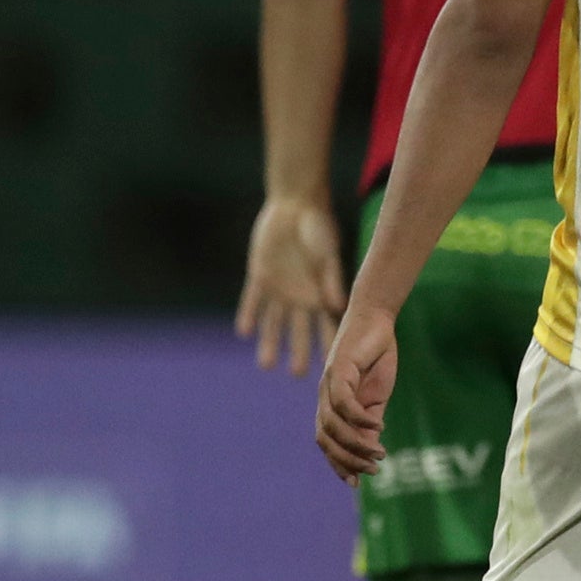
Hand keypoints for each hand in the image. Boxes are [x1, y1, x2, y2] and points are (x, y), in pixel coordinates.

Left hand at [237, 195, 346, 375]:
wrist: (296, 204)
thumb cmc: (319, 228)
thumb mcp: (327, 254)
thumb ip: (330, 280)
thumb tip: (336, 307)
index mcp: (321, 293)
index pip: (327, 325)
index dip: (329, 345)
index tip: (334, 367)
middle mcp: (300, 295)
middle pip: (299, 330)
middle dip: (299, 352)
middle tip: (299, 376)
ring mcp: (279, 287)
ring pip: (273, 322)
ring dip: (269, 342)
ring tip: (266, 365)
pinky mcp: (260, 275)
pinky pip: (252, 299)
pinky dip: (248, 314)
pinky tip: (243, 332)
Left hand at [314, 304, 398, 479]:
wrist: (376, 321)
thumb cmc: (375, 358)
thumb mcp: (376, 398)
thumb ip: (369, 423)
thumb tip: (370, 452)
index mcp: (331, 405)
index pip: (326, 441)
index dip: (338, 463)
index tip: (358, 482)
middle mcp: (324, 397)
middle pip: (325, 437)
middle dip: (347, 459)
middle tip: (373, 469)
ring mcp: (328, 383)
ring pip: (333, 424)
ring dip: (355, 443)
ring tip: (380, 452)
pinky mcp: (339, 369)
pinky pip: (344, 402)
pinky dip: (360, 418)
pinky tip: (379, 426)